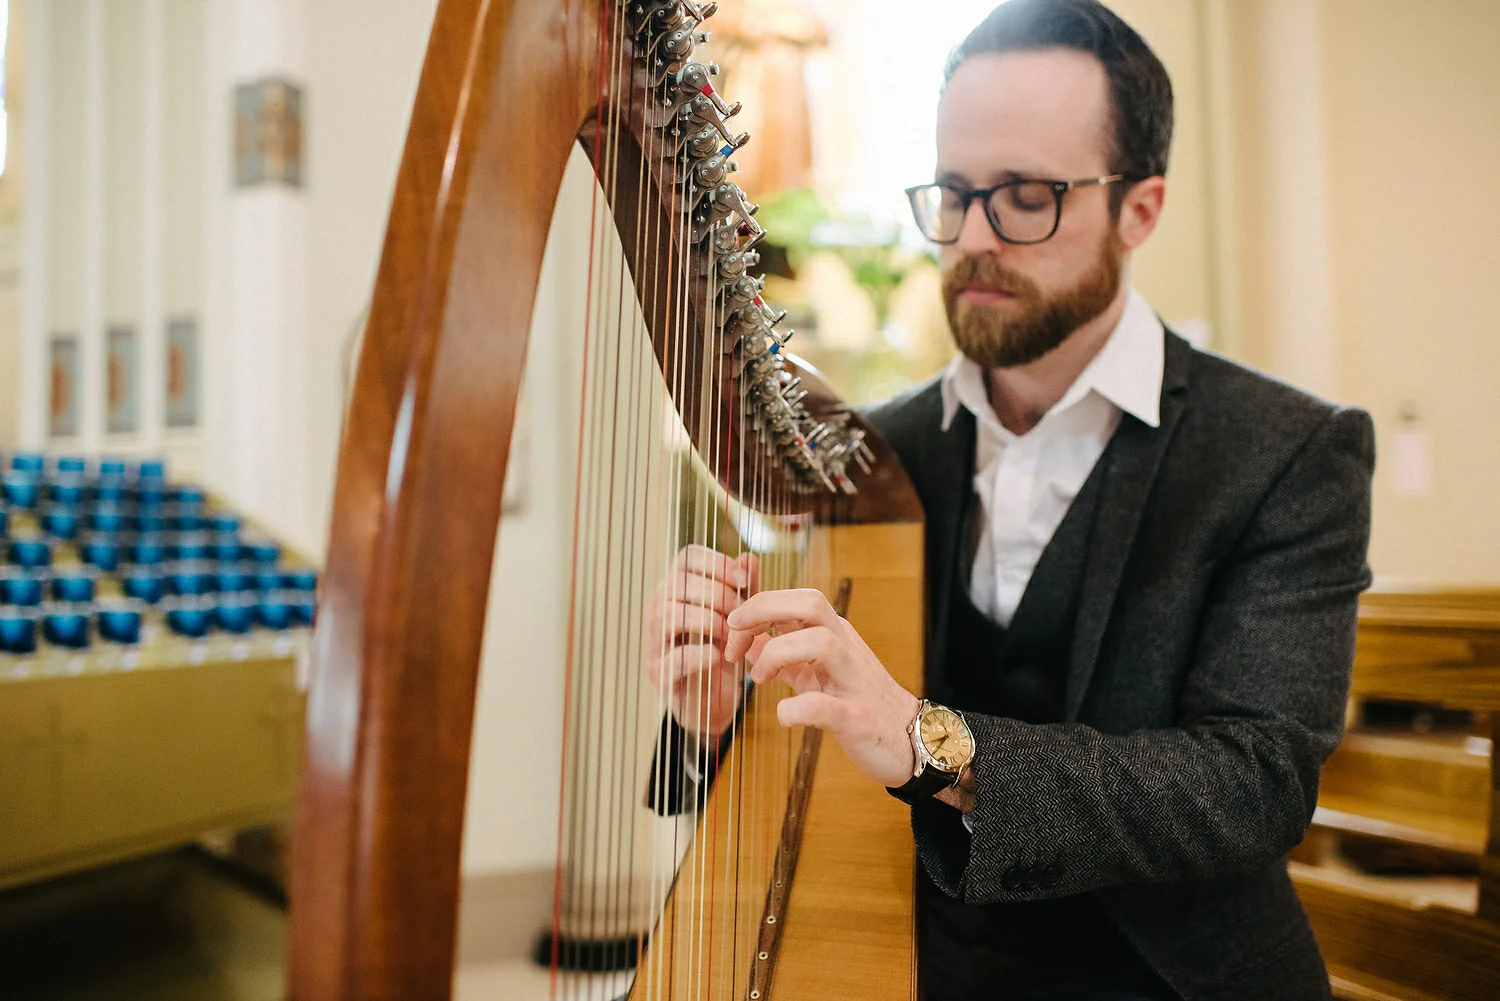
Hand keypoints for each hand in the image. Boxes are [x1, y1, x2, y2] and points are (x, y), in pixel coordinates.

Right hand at [644, 545, 765, 737]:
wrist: (714, 701)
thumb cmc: (724, 651)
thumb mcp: (739, 617)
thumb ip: (744, 590)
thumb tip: (749, 558)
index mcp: (678, 589)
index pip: (688, 557)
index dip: (717, 563)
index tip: (744, 581)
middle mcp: (659, 609)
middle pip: (677, 583)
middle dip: (717, 595)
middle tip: (742, 614)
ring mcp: (654, 641)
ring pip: (669, 615)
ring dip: (707, 621)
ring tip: (731, 637)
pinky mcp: (659, 673)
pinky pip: (674, 657)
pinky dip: (700, 655)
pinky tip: (719, 657)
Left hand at [724, 588, 919, 787]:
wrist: (908, 738)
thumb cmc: (857, 700)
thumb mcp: (816, 671)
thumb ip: (782, 653)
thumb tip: (743, 640)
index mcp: (834, 633)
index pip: (796, 598)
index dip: (757, 606)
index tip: (731, 630)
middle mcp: (846, 647)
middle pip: (811, 603)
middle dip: (765, 611)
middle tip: (735, 638)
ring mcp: (854, 680)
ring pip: (821, 642)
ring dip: (777, 654)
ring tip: (760, 679)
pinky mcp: (858, 718)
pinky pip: (824, 706)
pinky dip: (796, 709)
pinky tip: (783, 715)